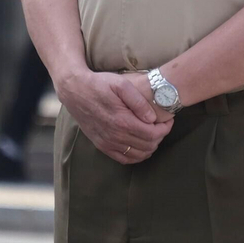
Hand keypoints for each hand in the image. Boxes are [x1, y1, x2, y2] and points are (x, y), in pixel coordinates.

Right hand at [56, 70, 170, 163]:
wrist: (75, 90)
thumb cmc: (99, 84)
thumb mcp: (121, 84)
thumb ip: (139, 102)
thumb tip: (152, 118)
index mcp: (122, 121)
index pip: (152, 134)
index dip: (165, 129)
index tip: (168, 120)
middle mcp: (115, 136)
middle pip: (148, 146)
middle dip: (159, 136)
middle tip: (162, 125)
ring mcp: (107, 143)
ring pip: (138, 155)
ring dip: (150, 146)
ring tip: (153, 133)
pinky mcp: (101, 145)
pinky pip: (124, 159)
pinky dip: (136, 155)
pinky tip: (140, 145)